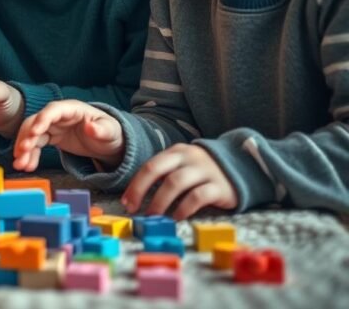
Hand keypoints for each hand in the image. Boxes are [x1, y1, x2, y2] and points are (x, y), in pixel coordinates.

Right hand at [12, 99, 123, 171]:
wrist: (108, 142)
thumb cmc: (110, 132)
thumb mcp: (110, 131)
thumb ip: (101, 129)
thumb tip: (90, 127)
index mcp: (72, 109)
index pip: (53, 110)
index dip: (42, 120)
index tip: (34, 133)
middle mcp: (59, 115)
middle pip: (37, 121)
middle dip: (27, 136)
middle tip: (21, 151)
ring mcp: (53, 126)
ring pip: (32, 134)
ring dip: (24, 148)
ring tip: (20, 164)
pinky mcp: (51, 137)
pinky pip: (36, 145)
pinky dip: (29, 155)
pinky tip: (26, 165)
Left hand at [121, 144, 237, 219]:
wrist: (243, 169)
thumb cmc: (204, 173)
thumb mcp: (183, 167)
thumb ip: (165, 176)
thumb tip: (138, 198)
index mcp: (176, 152)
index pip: (150, 166)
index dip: (135, 185)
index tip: (127, 202)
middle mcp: (189, 158)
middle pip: (157, 170)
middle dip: (141, 190)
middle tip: (135, 210)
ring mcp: (205, 170)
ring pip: (175, 183)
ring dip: (160, 201)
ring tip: (154, 217)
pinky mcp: (219, 186)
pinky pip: (197, 196)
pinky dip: (183, 208)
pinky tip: (176, 218)